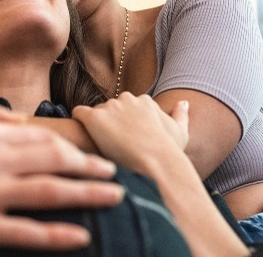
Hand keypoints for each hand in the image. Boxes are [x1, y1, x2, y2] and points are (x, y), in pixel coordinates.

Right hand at [0, 119, 124, 253]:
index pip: (44, 140)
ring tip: (114, 199)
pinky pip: (26, 232)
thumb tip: (16, 117)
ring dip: (87, 196)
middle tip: (117, 176)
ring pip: (49, 193)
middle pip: (55, 163)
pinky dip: (57, 234)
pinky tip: (81, 236)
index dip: (75, 149)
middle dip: (91, 169)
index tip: (96, 156)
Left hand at [72, 93, 188, 172]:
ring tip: (94, 143)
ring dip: (95, 126)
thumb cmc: (169, 153)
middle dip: (109, 123)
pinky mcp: (94, 118)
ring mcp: (110, 107)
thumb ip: (180, 115)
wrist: (156, 163)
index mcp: (144, 101)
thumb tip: (184, 102)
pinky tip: (81, 134)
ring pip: (96, 112)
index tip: (124, 138)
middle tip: (110, 144)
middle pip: (111, 108)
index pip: (128, 106)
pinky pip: (79, 113)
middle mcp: (126, 99)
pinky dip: (79, 121)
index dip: (125, 123)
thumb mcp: (181, 132)